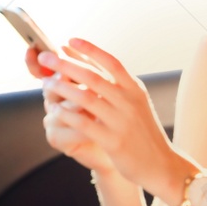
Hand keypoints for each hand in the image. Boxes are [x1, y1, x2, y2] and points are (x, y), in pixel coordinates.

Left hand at [38, 39, 191, 200]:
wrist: (161, 164)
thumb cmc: (143, 132)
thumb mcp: (136, 104)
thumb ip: (116, 86)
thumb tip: (90, 63)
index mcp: (135, 89)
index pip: (111, 62)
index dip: (89, 50)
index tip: (69, 41)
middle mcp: (129, 101)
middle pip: (92, 76)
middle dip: (65, 65)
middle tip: (45, 57)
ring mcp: (121, 121)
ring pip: (85, 98)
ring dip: (62, 88)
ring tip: (46, 83)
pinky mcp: (113, 141)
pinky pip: (83, 123)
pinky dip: (65, 114)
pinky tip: (53, 109)